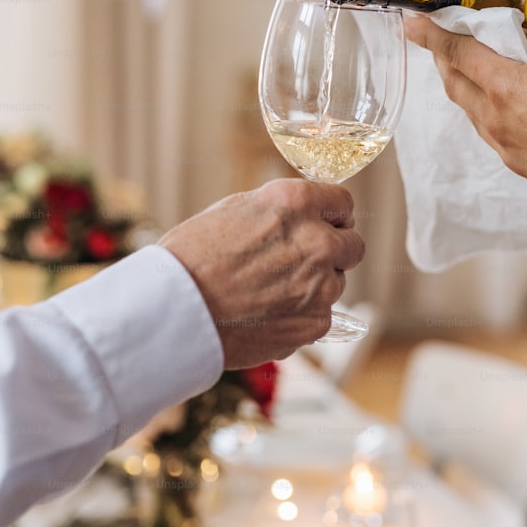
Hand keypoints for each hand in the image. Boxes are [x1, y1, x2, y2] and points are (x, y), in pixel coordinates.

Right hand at [158, 179, 364, 368]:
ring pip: (336, 283)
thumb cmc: (190, 257)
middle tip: (303, 261)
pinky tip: (267, 314)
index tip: (326, 225)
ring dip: (315, 285)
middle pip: (353, 245)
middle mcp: (317, 240)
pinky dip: (301, 316)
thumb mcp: (234, 210)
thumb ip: (279, 211)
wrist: (174, 312)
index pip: (343, 203)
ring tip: (271, 291)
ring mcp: (320, 285)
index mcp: (295, 202)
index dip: (333, 216)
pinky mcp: (315, 324)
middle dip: (334, 251)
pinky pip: (321, 316)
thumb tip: (301, 217)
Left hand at [406, 15, 526, 221]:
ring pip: (471, 110)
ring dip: (464, 84)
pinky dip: (485, 108)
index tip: (413, 23)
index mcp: (508, 90)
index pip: (459, 53)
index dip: (434, 34)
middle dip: (445, 57)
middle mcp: (497, 122)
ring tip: (472, 64)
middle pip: (456, 83)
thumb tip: (520, 42)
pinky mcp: (522, 167)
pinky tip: (503, 100)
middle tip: (443, 38)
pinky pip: (490, 131)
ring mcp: (507, 148)